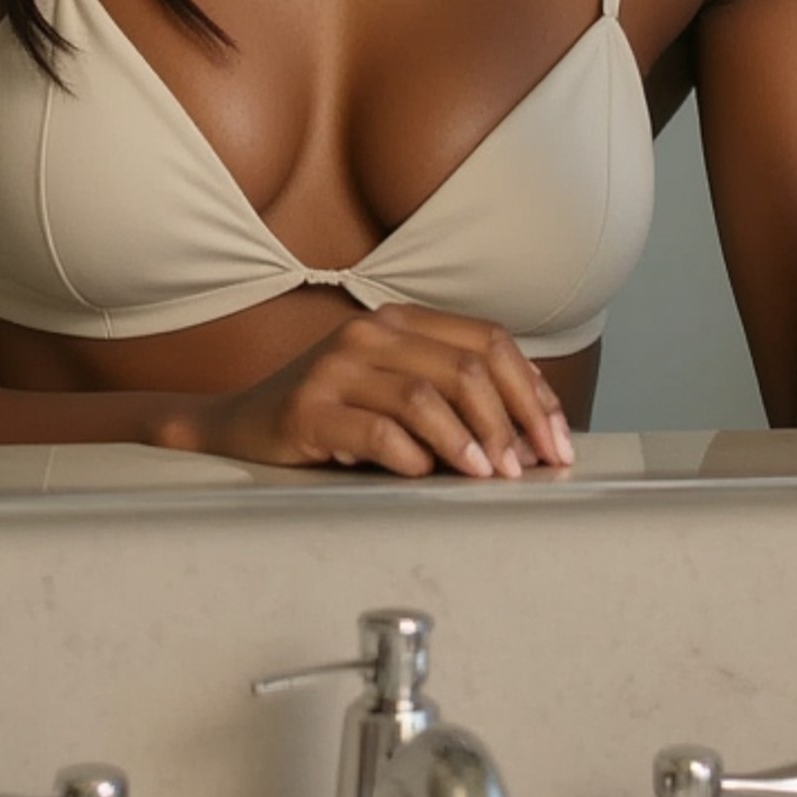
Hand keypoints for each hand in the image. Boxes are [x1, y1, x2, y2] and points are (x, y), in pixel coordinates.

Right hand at [197, 306, 575, 477]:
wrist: (241, 426)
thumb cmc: (332, 414)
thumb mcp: (396, 390)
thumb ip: (453, 395)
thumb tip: (531, 430)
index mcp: (400, 320)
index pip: (488, 341)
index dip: (532, 392)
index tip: (556, 439)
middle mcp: (370, 332)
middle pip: (466, 368)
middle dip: (509, 423)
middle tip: (525, 468)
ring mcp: (335, 366)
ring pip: (424, 396)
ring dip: (467, 441)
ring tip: (485, 475)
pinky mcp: (308, 408)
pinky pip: (375, 431)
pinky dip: (410, 456)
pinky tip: (423, 474)